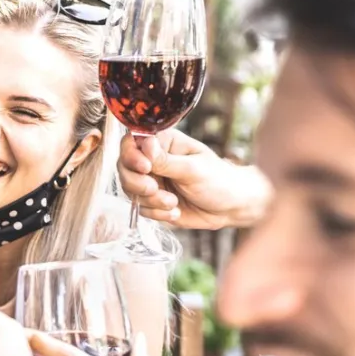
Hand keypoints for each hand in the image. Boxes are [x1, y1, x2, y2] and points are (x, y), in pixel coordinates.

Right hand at [118, 130, 268, 229]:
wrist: (230, 207)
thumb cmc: (218, 180)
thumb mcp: (193, 169)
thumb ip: (166, 160)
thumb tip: (145, 144)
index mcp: (163, 143)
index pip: (132, 142)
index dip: (132, 155)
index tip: (146, 168)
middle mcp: (153, 160)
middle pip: (124, 168)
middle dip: (137, 183)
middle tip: (153, 189)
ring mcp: (151, 181)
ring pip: (130, 190)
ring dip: (150, 201)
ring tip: (173, 203)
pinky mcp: (152, 201)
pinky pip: (141, 208)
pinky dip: (157, 213)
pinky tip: (175, 211)